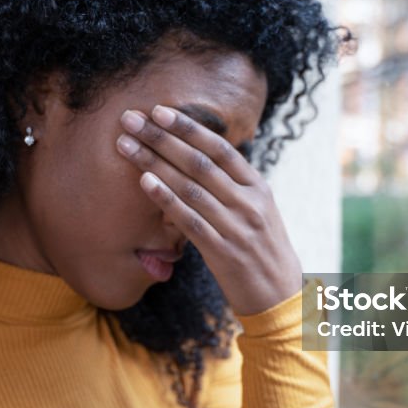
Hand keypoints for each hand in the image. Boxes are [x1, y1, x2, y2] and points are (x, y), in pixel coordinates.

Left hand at [116, 105, 301, 315]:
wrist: (281, 296)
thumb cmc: (262, 250)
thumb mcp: (258, 211)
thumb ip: (233, 186)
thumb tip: (200, 159)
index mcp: (258, 188)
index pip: (219, 148)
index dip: (188, 127)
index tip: (159, 111)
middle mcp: (249, 202)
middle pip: (199, 162)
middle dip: (161, 137)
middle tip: (130, 119)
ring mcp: (237, 227)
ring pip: (189, 186)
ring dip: (153, 162)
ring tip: (125, 145)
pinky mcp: (223, 252)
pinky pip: (189, 220)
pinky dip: (166, 198)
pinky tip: (145, 181)